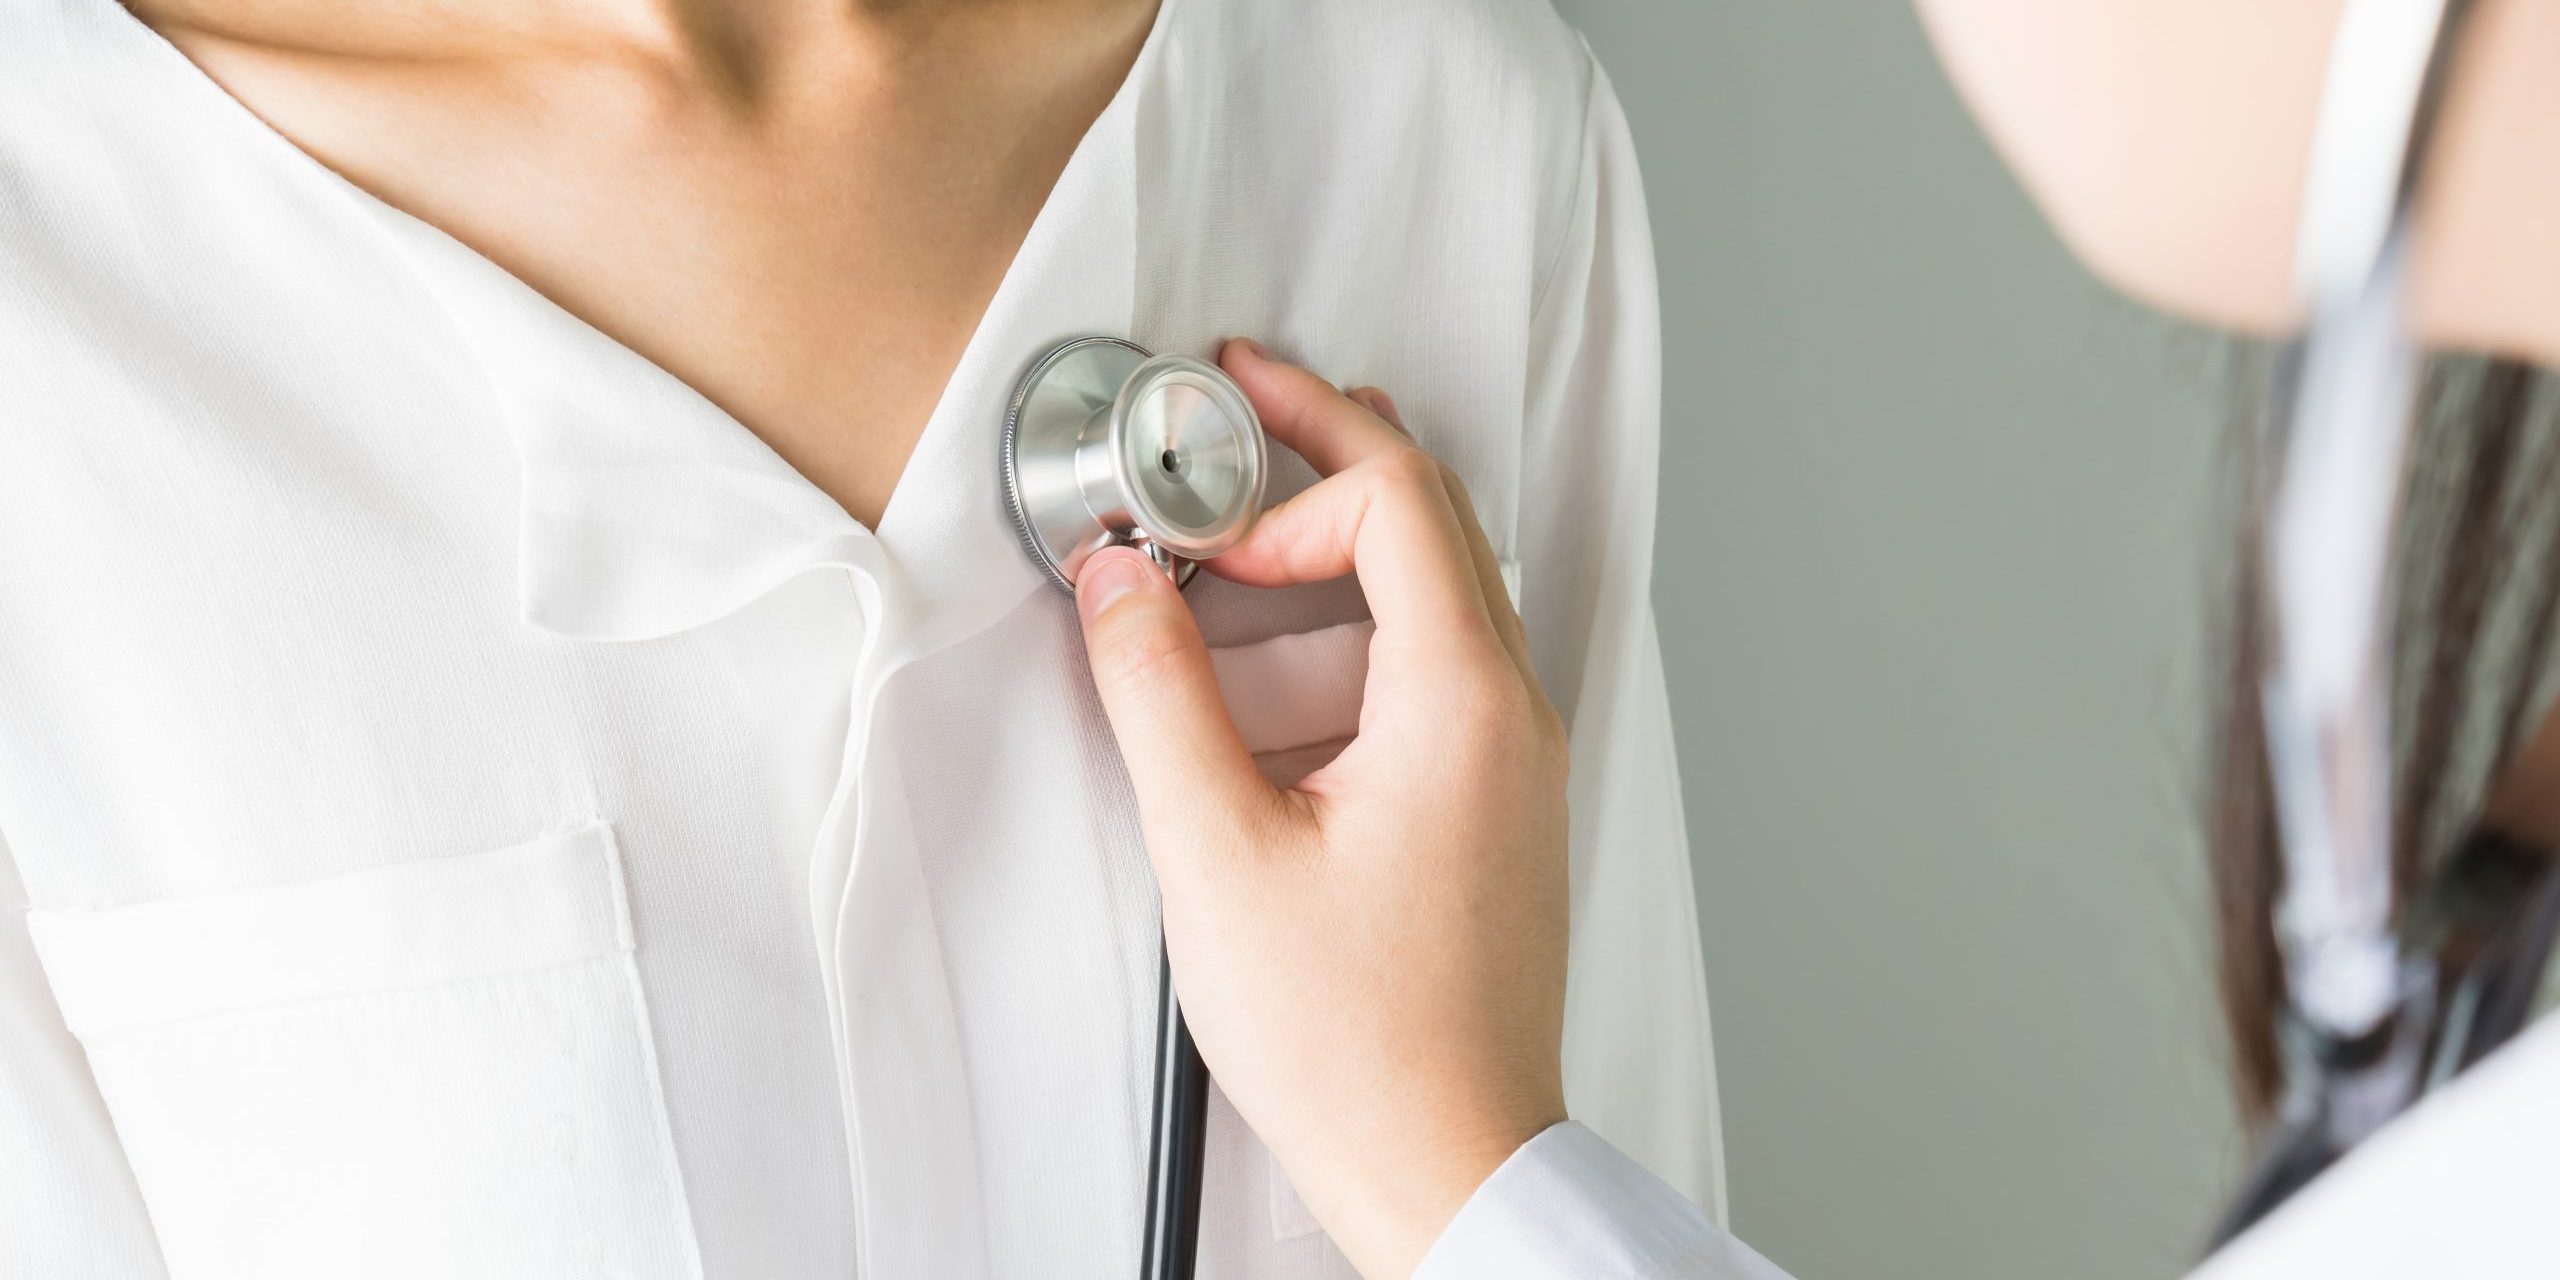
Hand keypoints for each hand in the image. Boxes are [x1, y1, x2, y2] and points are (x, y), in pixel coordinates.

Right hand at [1073, 339, 1571, 1278]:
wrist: (1449, 1162)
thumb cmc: (1358, 1041)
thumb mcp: (1217, 853)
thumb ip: (1157, 693)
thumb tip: (1121, 579)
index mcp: (1463, 701)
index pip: (1395, 499)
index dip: (1296, 454)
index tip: (1213, 454)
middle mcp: (1512, 714)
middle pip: (1434, 519)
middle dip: (1328, 452)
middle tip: (1238, 416)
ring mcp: (1514, 762)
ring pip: (1443, 589)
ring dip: (1344, 541)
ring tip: (1249, 530)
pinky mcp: (1494, 806)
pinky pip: (1439, 666)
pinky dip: (1360, 625)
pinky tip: (1282, 671)